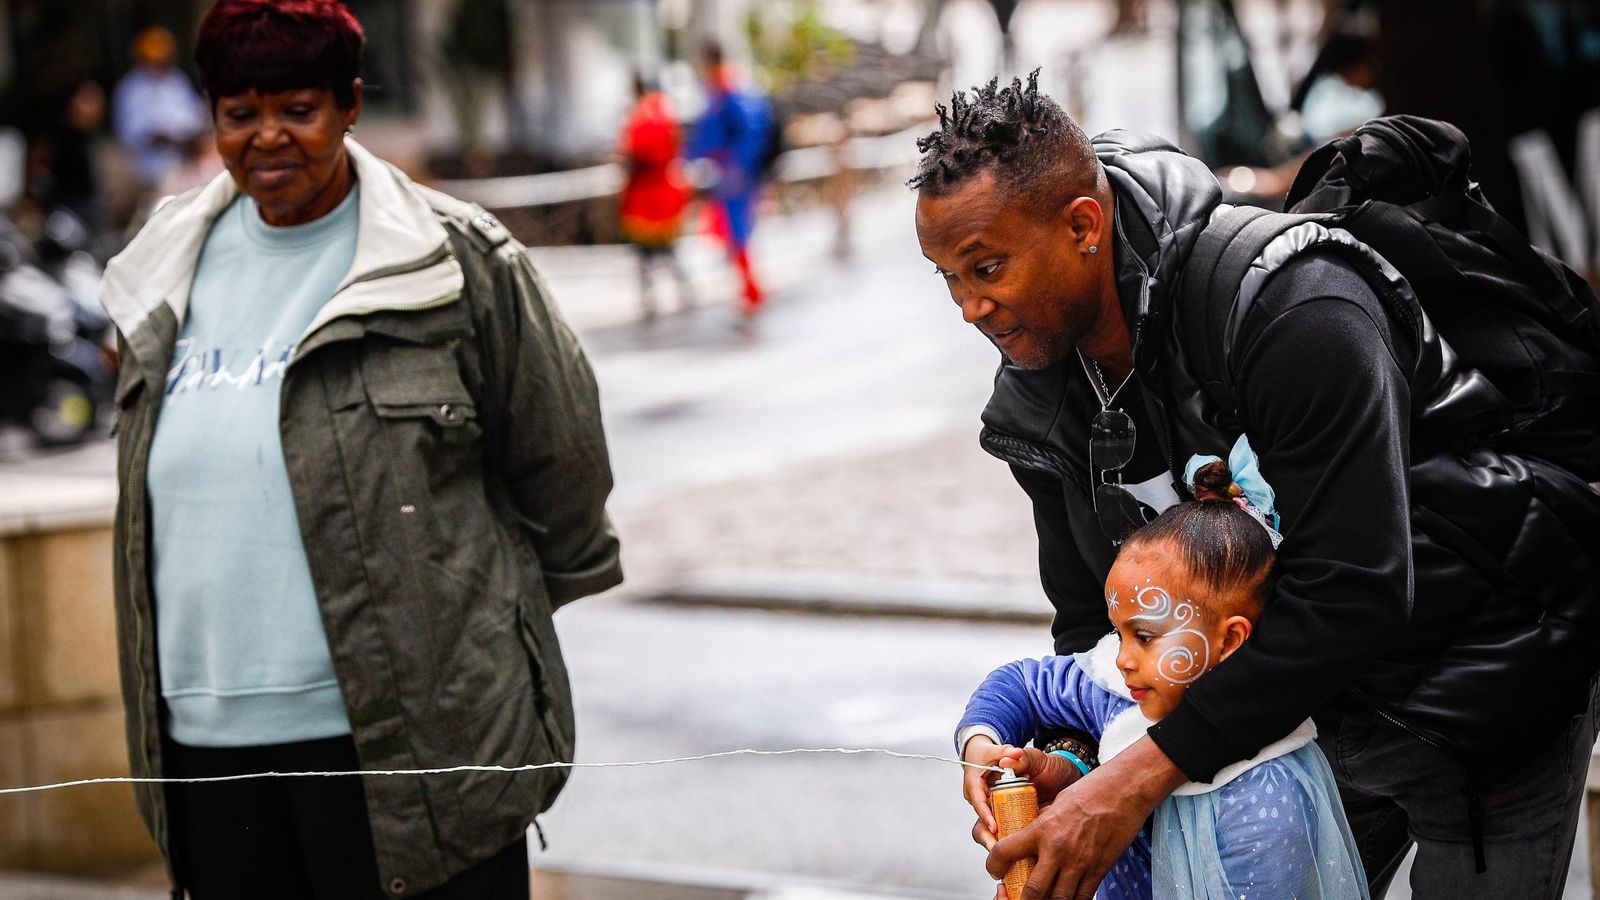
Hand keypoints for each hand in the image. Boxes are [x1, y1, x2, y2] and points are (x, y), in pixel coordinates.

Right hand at [961, 734, 1010, 848]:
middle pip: (980, 823)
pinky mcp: (998, 814)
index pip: (978, 802)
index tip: (995, 827)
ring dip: (998, 842)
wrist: (1001, 755)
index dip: (985, 816)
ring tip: (1011, 854)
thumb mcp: (1004, 748)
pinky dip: (1008, 838)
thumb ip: (1011, 751)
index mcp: (975, 783)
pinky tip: (1019, 849)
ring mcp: (990, 808)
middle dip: (988, 838)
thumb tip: (1014, 755)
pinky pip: (1000, 829)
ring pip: (988, 831)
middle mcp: (980, 799)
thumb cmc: (994, 752)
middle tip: (999, 849)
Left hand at [985, 736, 1186, 899]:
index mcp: (1043, 829)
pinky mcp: (1099, 870)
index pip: (1006, 852)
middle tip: (1014, 895)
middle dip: (1020, 899)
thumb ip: (1042, 825)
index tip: (995, 870)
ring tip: (1040, 898)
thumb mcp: (1056, 804)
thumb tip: (1029, 840)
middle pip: (1033, 891)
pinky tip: (1064, 897)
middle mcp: (1059, 850)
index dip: (993, 865)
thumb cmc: (1092, 791)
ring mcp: (1080, 863)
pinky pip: (1082, 897)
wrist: (1124, 791)